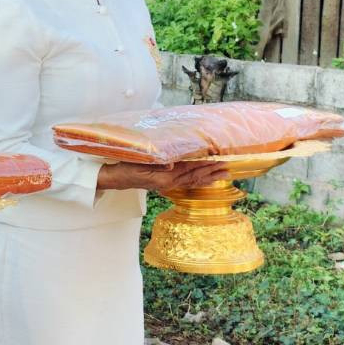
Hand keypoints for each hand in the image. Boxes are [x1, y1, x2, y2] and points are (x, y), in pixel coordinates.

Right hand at [98, 159, 230, 192]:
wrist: (115, 178)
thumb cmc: (125, 167)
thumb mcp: (138, 162)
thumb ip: (155, 163)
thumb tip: (172, 163)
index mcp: (164, 177)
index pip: (188, 169)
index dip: (203, 164)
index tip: (217, 158)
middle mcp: (169, 183)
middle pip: (194, 176)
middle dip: (212, 171)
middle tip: (228, 166)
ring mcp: (168, 185)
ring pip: (193, 181)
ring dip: (209, 177)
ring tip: (224, 174)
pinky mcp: (166, 184)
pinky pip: (187, 183)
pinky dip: (199, 181)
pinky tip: (208, 180)